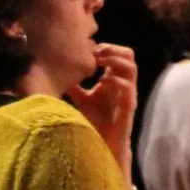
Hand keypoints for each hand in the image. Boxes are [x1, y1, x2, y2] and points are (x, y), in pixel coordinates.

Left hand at [67, 43, 138, 166]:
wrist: (102, 142)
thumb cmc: (94, 120)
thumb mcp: (81, 98)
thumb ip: (74, 85)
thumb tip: (57, 73)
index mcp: (114, 78)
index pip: (118, 53)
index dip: (106, 47)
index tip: (89, 50)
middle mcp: (124, 82)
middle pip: (129, 54)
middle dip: (113, 49)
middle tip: (96, 52)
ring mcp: (128, 93)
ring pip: (132, 67)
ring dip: (115, 60)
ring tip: (99, 62)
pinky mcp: (129, 105)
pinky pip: (128, 87)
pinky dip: (115, 80)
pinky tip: (102, 82)